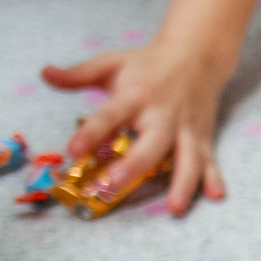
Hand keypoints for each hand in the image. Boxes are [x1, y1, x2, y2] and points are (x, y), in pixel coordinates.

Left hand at [41, 35, 234, 216]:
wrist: (197, 53)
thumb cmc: (148, 63)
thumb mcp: (111, 63)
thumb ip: (77, 74)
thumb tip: (44, 73)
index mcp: (136, 95)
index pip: (110, 116)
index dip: (92, 133)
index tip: (73, 152)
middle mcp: (163, 114)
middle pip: (151, 144)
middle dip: (133, 167)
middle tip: (112, 187)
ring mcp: (186, 127)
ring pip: (187, 157)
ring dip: (182, 183)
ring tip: (173, 208)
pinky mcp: (203, 135)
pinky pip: (209, 159)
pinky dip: (214, 177)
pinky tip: (215, 195)